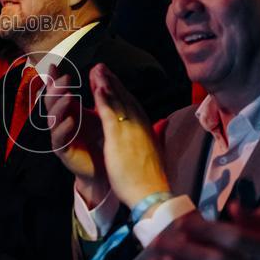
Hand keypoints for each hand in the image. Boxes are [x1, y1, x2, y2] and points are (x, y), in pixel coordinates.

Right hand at [43, 65, 107, 202]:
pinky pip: (59, 138)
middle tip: (66, 79)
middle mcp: (60, 121)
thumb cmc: (101, 138)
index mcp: (67, 111)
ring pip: (53, 118)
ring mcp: (60, 136)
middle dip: (56, 90)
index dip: (53, 79)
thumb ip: (95, 92)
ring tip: (68, 96)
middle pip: (51, 102)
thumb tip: (97, 68)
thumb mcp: (99, 111)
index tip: (53, 66)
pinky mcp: (63, 150)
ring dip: (59, 106)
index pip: (57, 91)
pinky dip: (64, 129)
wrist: (104, 167)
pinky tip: (71, 120)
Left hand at [89, 64, 168, 208]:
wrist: (151, 193)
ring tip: (97, 69)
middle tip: (101, 66)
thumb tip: (162, 123)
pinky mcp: (120, 138)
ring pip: (118, 101)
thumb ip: (156, 134)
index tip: (112, 78)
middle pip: (125, 98)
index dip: (121, 90)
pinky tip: (96, 88)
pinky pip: (110, 114)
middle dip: (112, 81)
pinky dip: (104, 99)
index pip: (133, 104)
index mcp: (147, 128)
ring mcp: (130, 130)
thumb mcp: (155, 151)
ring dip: (107, 83)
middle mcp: (140, 125)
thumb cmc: (150, 177)